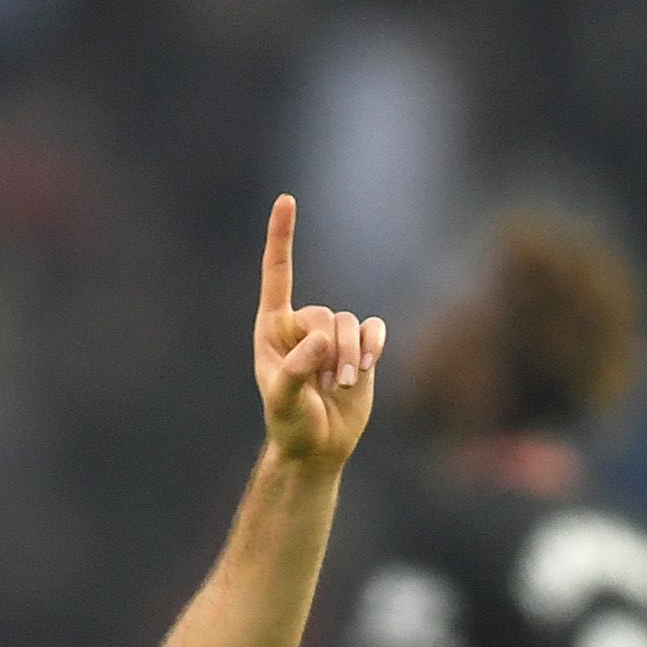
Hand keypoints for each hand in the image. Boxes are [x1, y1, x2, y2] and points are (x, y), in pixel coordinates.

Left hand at [252, 194, 381, 468]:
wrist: (317, 446)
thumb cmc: (290, 424)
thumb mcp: (282, 401)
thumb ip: (295, 370)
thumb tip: (321, 341)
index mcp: (272, 328)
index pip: (277, 273)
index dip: (282, 237)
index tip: (286, 200)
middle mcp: (302, 325)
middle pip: (326, 314)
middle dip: (332, 350)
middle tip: (328, 384)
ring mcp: (332, 336)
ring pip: (351, 323)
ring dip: (352, 356)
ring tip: (343, 386)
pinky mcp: (360, 347)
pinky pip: (374, 328)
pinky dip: (375, 345)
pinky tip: (370, 365)